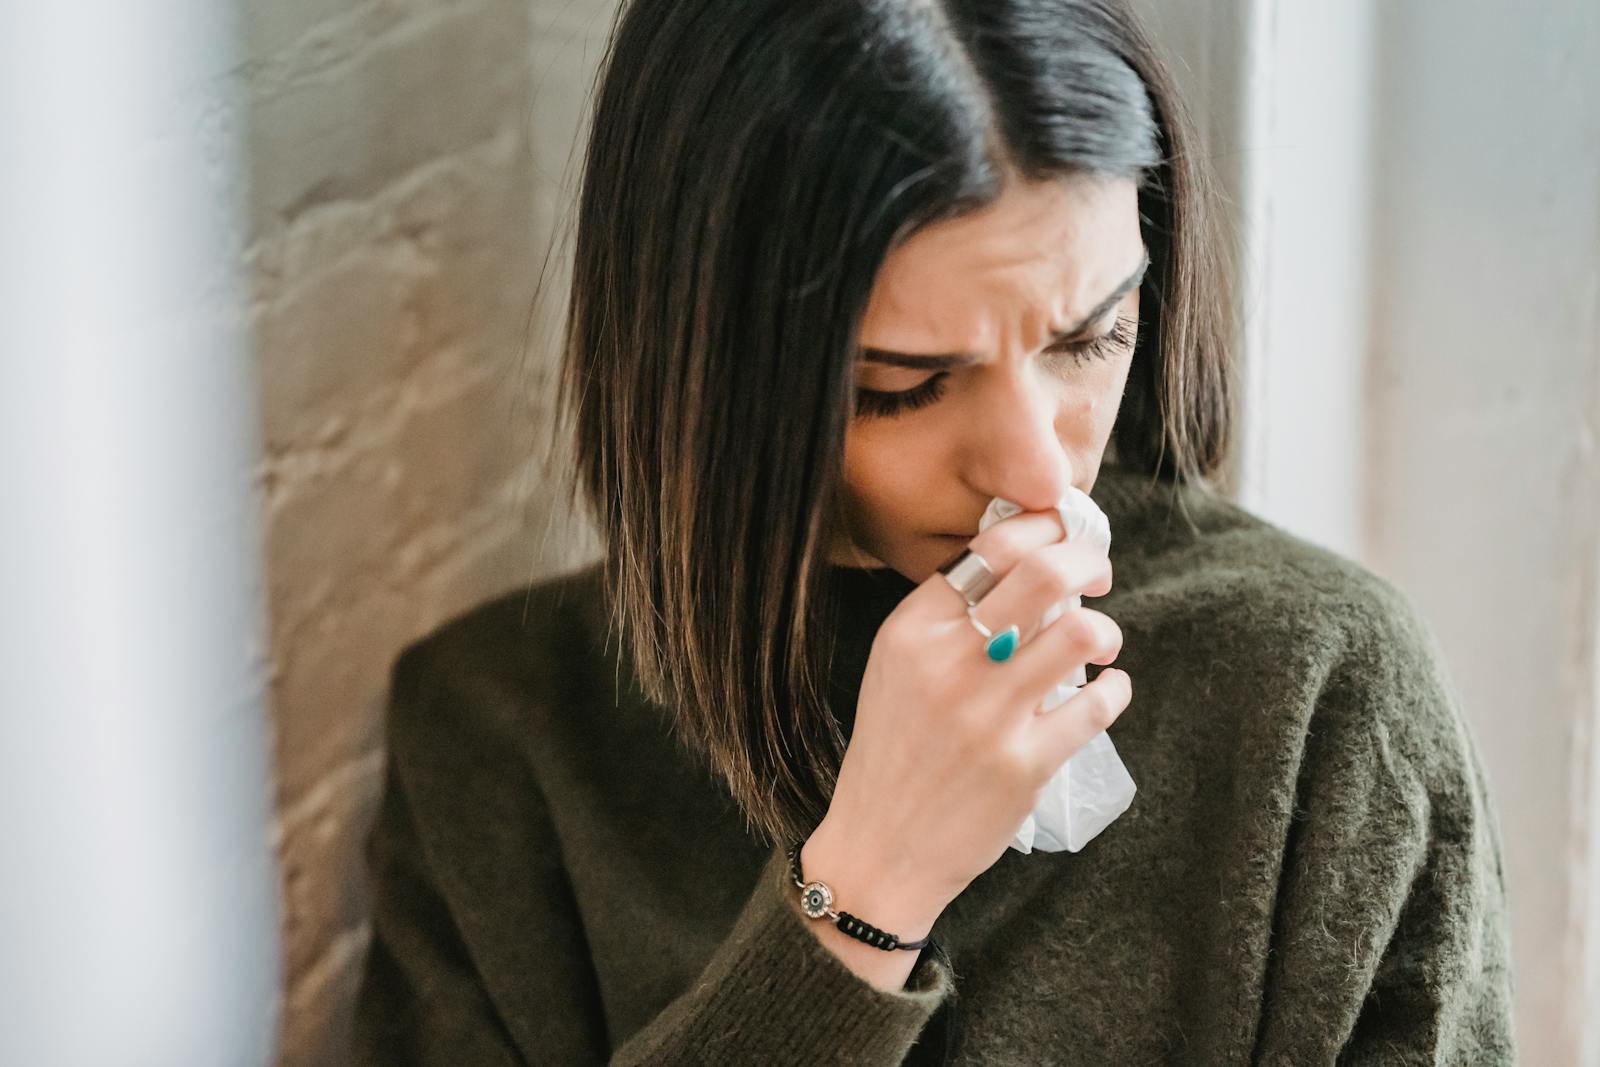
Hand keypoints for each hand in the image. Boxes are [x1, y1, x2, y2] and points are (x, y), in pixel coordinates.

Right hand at [806, 510, 1129, 926]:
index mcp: (912, 631)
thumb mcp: (897, 670)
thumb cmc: (895, 752)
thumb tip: (1032, 567)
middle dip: (1088, 563)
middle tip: (1098, 578)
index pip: (992, 547)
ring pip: (1080, 633)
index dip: (1044, 527)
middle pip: (1046, 573)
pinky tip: (1108, 692)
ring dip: (1104, 631)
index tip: (1066, 536)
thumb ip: (949, 619)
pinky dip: (1115, 691)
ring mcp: (988, 716)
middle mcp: (948, 664)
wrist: (880, 851)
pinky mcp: (1024, 766)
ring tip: (1101, 645)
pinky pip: (1097, 706)